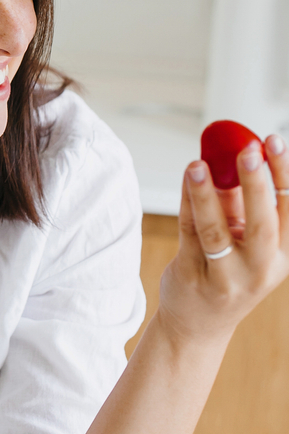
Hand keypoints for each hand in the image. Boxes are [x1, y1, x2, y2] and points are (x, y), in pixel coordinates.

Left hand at [158, 134, 288, 343]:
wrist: (197, 324)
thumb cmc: (224, 273)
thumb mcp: (242, 241)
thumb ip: (236, 202)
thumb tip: (226, 155)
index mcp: (280, 255)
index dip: (283, 173)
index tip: (273, 141)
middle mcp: (259, 269)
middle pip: (262, 223)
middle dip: (257, 184)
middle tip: (248, 151)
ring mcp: (225, 277)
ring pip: (216, 232)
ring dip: (207, 196)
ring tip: (197, 165)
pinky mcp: (192, 277)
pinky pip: (188, 234)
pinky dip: (186, 204)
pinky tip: (186, 179)